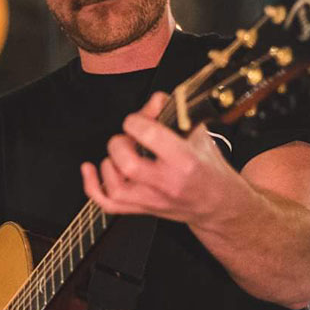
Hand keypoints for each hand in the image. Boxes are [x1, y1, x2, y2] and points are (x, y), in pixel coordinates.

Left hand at [80, 91, 233, 226]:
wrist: (219, 206)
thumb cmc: (209, 169)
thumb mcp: (198, 135)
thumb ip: (175, 114)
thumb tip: (154, 99)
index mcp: (185, 160)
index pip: (151, 136)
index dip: (137, 120)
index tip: (138, 119)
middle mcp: (168, 183)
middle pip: (129, 165)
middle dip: (120, 143)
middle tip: (128, 138)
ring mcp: (153, 200)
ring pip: (116, 188)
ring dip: (108, 163)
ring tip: (120, 153)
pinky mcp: (143, 210)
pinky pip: (108, 204)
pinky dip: (92, 186)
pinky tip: (90, 169)